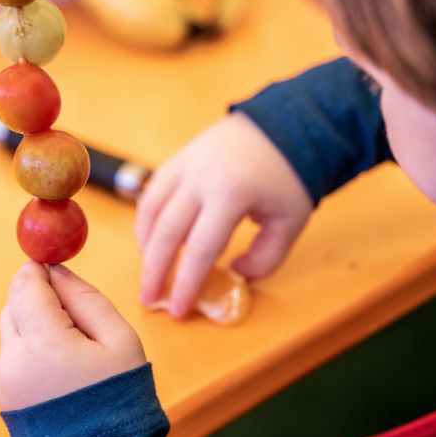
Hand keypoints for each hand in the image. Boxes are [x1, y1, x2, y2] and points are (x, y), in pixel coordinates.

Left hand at [0, 262, 146, 410]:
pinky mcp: (4, 396)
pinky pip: (13, 356)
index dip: (38, 268)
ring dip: (35, 325)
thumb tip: (56, 272)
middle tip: (74, 312)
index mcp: (42, 344)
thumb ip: (85, 298)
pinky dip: (32, 350)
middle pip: (13, 304)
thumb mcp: (119, 339)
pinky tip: (63, 371)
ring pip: (12, 330)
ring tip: (75, 350)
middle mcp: (13, 360)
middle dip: (38, 298)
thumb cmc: (118, 399)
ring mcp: (4, 380)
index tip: (54, 261)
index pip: (25, 285)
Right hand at [136, 112, 313, 317]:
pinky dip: (147, 221)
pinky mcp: (179, 158)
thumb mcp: (289, 223)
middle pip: (165, 234)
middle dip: (154, 272)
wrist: (285, 125)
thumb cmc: (289, 177)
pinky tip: (151, 242)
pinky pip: (153, 193)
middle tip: (149, 301)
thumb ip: (265, 258)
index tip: (178, 311)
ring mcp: (185, 165)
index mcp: (231, 194)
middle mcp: (200, 178)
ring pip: (151, 211)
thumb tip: (233, 275)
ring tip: (149, 273)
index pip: (198, 251)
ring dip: (145, 246)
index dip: (185, 285)